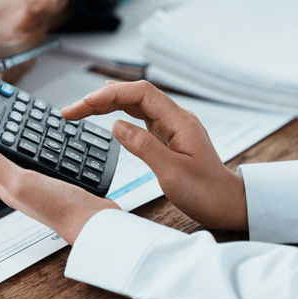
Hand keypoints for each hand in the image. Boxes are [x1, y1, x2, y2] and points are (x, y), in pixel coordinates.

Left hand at [0, 138, 117, 243]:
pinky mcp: (58, 183)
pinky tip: (49, 143)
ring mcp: (39, 186)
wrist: (94, 220)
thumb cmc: (58, 208)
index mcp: (4, 187)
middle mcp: (19, 187)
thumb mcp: (19, 180)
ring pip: (22, 161)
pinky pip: (44, 163)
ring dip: (20, 144)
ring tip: (20, 128)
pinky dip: (43, 150)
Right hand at [62, 81, 248, 230]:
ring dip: (106, 105)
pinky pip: (138, 116)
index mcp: (179, 121)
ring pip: (134, 104)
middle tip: (70, 111)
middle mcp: (175, 118)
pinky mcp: (167, 136)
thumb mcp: (172, 173)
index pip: (140, 94)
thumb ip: (144, 147)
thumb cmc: (206, 192)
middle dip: (100, 98)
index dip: (109, 94)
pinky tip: (104, 115)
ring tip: (78, 112)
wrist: (226, 204)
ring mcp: (171, 126)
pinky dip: (117, 114)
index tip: (84, 104)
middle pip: (133, 95)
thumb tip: (117, 126)